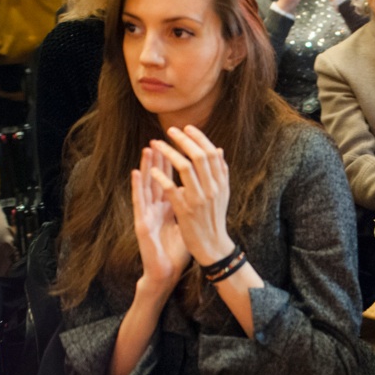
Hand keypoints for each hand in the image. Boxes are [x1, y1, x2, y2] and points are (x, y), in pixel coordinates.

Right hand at [131, 147, 189, 293]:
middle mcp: (157, 207)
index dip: (175, 162)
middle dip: (161, 158)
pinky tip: (137, 173)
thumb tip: (201, 188)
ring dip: (147, 166)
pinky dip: (137, 186)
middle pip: (158, 177)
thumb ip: (191, 203)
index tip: (182, 145)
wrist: (166, 270)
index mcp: (169, 205)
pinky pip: (140, 202)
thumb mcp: (188, 221)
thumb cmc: (178, 247)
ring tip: (148, 148)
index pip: (172, 179)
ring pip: (146, 184)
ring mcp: (148, 213)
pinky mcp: (142, 223)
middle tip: (162, 138)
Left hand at [148, 126, 235, 265]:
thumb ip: (220, 172)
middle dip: (183, 140)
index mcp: (221, 182)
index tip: (186, 128)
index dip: (199, 137)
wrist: (213, 246)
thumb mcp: (223, 193)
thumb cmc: (215, 218)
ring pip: (184, 167)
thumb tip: (218, 149)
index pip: (211, 152)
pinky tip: (152, 170)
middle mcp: (212, 188)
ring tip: (156, 144)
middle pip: (198, 156)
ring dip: (168, 153)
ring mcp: (199, 199)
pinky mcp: (185, 210)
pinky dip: (161, 177)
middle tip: (170, 130)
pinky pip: (171, 188)